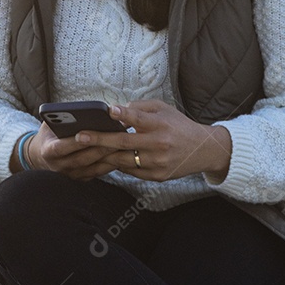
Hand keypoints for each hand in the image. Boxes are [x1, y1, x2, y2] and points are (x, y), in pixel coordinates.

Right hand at [25, 120, 123, 180]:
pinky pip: (97, 173)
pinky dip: (109, 165)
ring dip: (107, 157)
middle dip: (98, 148)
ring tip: (122, 145)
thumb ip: (59, 118)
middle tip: (115, 137)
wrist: (41, 156)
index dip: (74, 142)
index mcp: (48, 151)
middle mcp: (59, 166)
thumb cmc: (49, 134)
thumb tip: (78, 109)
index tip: (85, 133)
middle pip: (81, 158)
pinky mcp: (80, 179)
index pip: (61, 147)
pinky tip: (120, 156)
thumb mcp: (48, 124)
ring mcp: (70, 175)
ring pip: (92, 168)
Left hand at [73, 100, 231, 182]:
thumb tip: (116, 112)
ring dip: (104, 155)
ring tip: (86, 150)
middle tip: (81, 136)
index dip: (124, 114)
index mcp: (161, 124)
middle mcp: (160, 144)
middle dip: (100, 139)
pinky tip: (105, 159)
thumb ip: (140, 108)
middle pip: (124, 142)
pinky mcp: (157, 176)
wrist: (203, 150)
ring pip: (123, 160)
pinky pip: (131, 171)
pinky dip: (118, 164)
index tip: (109, 110)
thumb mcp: (163, 109)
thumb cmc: (178, 125)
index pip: (140, 118)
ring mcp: (158, 162)